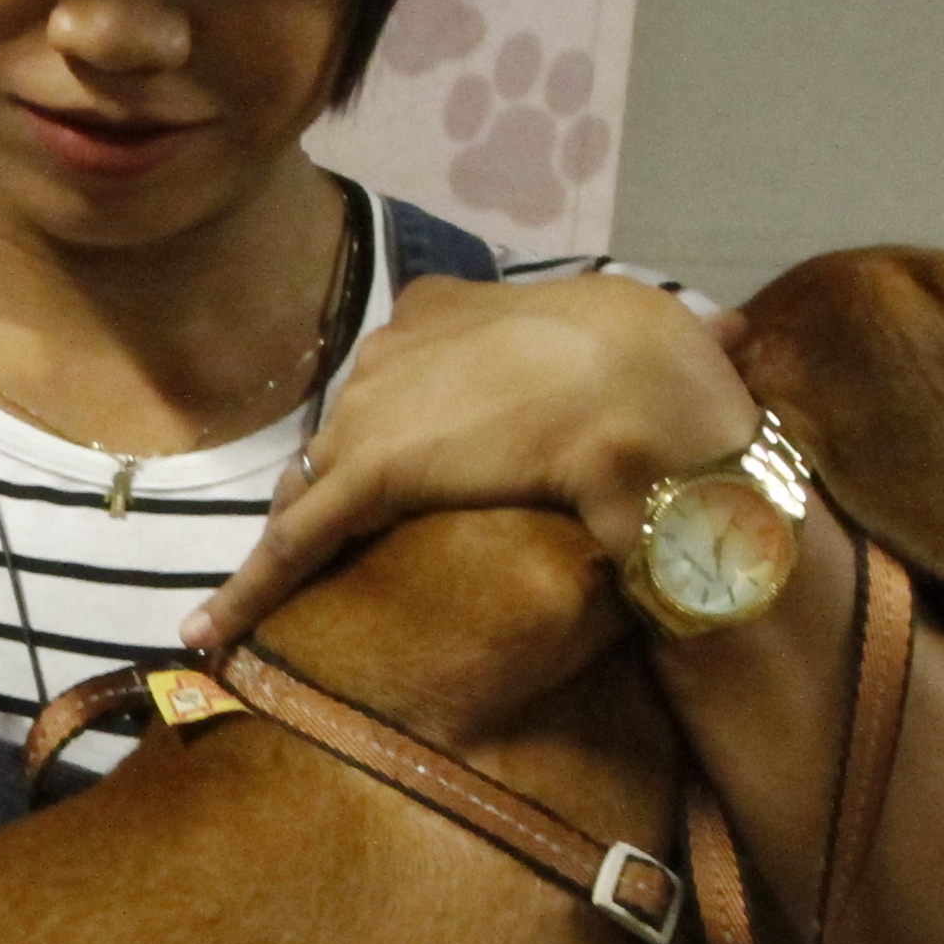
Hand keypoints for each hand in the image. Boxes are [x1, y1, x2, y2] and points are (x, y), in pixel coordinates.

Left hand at [182, 270, 756, 653]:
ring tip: (258, 607)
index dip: (397, 433)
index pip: (399, 380)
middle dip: (336, 492)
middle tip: (330, 555)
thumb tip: (738, 332)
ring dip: (290, 547)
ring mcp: (377, 412)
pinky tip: (205, 635)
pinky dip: (246, 593)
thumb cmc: (673, 368)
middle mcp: (398, 349)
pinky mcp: (367, 474)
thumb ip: (667, 342)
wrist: (654, 394)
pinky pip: (293, 541)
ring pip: (313, 490)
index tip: (401, 472)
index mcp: (457, 308)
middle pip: (344, 434)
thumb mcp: (666, 336)